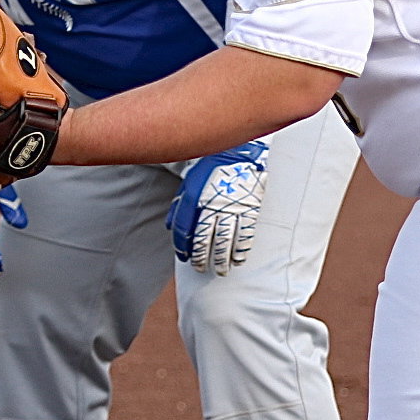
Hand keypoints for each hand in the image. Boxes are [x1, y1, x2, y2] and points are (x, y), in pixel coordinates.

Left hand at [166, 140, 268, 275]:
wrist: (240, 150)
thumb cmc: (213, 166)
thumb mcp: (192, 178)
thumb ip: (180, 203)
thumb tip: (169, 226)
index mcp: (196, 194)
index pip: (184, 227)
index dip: (182, 245)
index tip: (184, 258)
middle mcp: (212, 202)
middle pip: (204, 237)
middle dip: (202, 257)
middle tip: (201, 268)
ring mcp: (232, 205)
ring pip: (224, 240)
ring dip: (221, 259)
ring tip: (220, 270)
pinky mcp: (250, 207)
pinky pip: (245, 234)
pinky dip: (240, 250)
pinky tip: (237, 259)